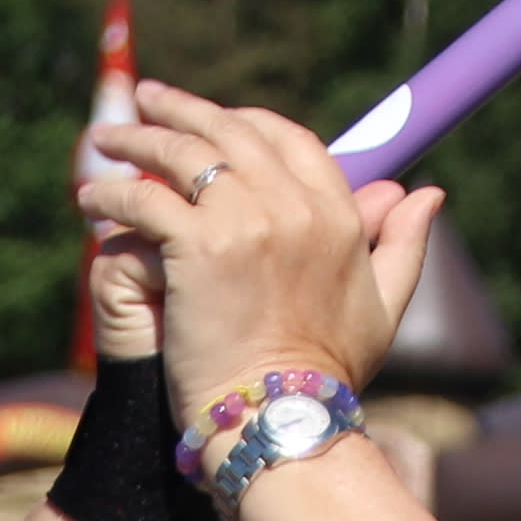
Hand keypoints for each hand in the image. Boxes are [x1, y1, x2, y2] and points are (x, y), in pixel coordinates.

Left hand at [74, 88, 443, 402]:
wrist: (282, 421)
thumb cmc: (328, 378)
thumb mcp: (383, 308)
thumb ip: (404, 245)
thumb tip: (428, 192)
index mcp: (337, 214)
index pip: (288, 139)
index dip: (246, 122)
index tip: (213, 121)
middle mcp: (294, 206)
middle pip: (229, 132)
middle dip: (182, 109)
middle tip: (146, 99)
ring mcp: (245, 222)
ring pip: (181, 154)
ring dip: (138, 139)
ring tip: (107, 140)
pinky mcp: (196, 247)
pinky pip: (145, 198)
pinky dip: (113, 193)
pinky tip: (92, 197)